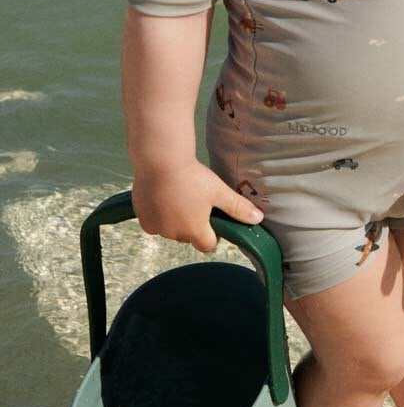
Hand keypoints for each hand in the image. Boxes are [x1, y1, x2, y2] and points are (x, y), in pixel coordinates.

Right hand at [132, 158, 263, 252]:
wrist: (160, 161)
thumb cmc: (192, 177)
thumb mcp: (219, 191)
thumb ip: (238, 208)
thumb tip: (258, 219)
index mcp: (195, 231)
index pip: (207, 245)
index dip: (213, 235)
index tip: (212, 219)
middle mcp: (174, 234)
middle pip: (188, 236)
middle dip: (192, 224)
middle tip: (195, 201)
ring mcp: (156, 228)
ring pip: (170, 229)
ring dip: (174, 219)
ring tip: (178, 195)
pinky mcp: (142, 218)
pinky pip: (153, 222)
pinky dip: (158, 213)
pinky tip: (163, 196)